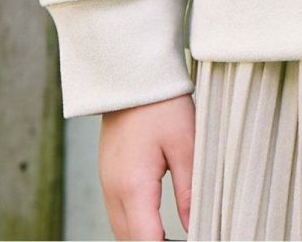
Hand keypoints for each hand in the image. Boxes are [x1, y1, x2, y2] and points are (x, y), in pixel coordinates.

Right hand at [99, 93, 195, 240]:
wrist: (131, 75)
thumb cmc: (160, 104)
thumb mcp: (185, 144)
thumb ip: (189, 191)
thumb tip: (195, 226)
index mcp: (133, 187)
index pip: (146, 241)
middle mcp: (114, 191)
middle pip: (130, 240)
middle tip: (182, 240)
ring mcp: (107, 183)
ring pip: (121, 229)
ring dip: (142, 237)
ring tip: (170, 238)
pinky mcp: (108, 174)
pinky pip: (117, 213)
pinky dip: (134, 224)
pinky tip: (153, 221)